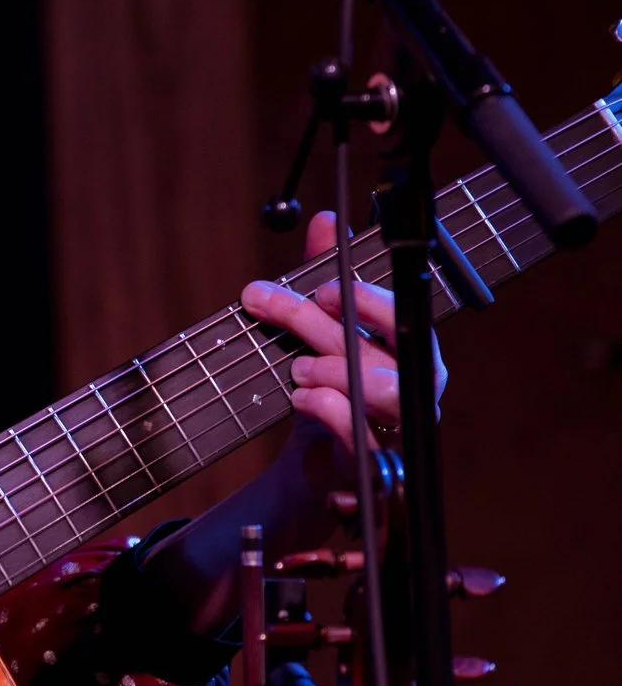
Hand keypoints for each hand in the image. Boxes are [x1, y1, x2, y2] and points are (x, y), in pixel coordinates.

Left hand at [239, 210, 447, 445]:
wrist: (314, 464)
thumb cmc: (328, 387)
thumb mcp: (318, 327)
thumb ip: (324, 275)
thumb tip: (327, 220)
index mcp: (409, 350)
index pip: (404, 316)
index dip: (368, 300)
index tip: (324, 287)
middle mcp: (415, 388)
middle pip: (383, 349)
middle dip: (321, 324)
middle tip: (270, 306)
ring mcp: (401, 427)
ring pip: (383, 391)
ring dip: (332, 371)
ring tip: (298, 369)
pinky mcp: (376, 464)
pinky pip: (364, 437)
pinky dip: (330, 413)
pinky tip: (303, 399)